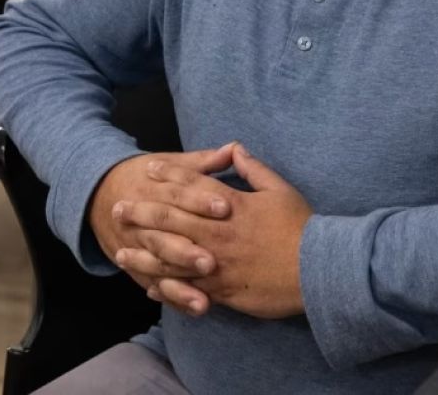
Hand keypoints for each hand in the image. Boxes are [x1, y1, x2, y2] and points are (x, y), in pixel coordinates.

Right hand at [89, 145, 236, 306]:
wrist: (99, 193)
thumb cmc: (145, 178)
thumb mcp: (170, 163)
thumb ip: (203, 162)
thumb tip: (234, 148)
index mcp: (155, 189)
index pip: (179, 194)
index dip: (201, 201)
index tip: (226, 208)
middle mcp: (144, 221)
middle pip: (165, 236)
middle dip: (187, 251)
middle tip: (211, 262)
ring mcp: (138, 247)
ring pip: (158, 266)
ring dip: (180, 284)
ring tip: (203, 299)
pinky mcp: (137, 267)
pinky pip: (155, 284)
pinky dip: (173, 298)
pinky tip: (195, 308)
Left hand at [113, 143, 312, 319]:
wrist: (319, 270)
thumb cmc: (302, 228)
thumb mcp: (280, 189)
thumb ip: (254, 169)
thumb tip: (235, 149)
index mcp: (232, 206)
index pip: (193, 186)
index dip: (170, 176)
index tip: (149, 169)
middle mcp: (218, 233)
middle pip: (172, 219)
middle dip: (143, 212)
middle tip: (118, 207)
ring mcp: (218, 263)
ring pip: (171, 257)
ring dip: (144, 252)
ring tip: (121, 250)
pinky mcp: (222, 290)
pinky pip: (187, 288)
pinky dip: (166, 287)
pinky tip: (149, 285)